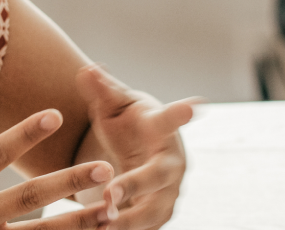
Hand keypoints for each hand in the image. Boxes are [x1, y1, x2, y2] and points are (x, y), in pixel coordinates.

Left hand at [73, 65, 197, 228]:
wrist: (138, 157)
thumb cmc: (128, 126)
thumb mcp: (113, 107)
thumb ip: (102, 91)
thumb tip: (87, 70)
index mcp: (161, 129)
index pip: (170, 119)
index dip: (181, 113)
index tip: (196, 105)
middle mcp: (171, 162)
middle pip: (160, 175)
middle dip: (135, 185)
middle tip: (110, 194)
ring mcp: (168, 192)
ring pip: (154, 211)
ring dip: (129, 220)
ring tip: (102, 227)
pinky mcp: (159, 216)